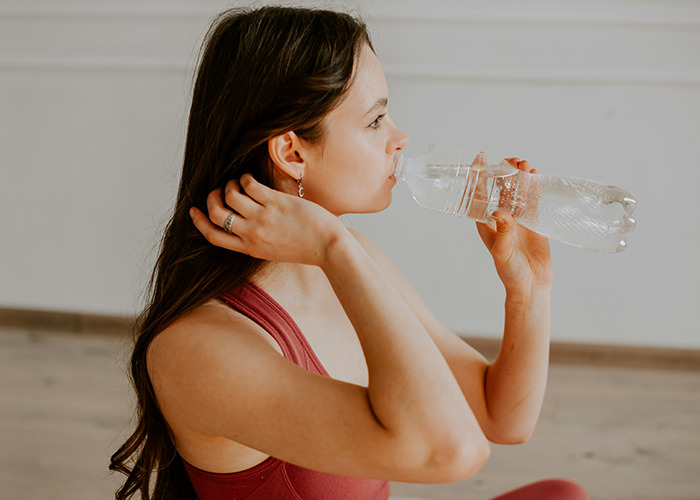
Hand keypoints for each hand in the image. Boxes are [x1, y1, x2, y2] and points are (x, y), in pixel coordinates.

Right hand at [190, 174, 343, 266]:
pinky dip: (244, 178)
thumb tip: (244, 221)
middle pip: (216, 214)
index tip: (194, 211)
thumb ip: (256, 240)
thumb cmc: (306, 248)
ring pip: (230, 196)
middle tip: (217, 191)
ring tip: (237, 182)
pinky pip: (248, 185)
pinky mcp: (275, 203)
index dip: (200, 222)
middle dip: (210, 199)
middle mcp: (252, 234)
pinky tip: (250, 178)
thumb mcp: (273, 251)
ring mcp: (262, 218)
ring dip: (229, 185)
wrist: (328, 248)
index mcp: (250, 249)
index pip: (214, 236)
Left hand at [476, 159, 552, 295]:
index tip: (481, 157)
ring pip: (517, 190)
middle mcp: (500, 217)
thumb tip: (501, 213)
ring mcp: (517, 218)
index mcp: (485, 222)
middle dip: (503, 171)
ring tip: (524, 165)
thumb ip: (503, 232)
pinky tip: (535, 175)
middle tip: (512, 162)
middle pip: (499, 187)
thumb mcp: (503, 252)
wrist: (531, 285)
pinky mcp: (533, 221)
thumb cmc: (510, 272)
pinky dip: (534, 186)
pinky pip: (533, 198)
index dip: (479, 175)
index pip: (479, 193)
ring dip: (519, 176)